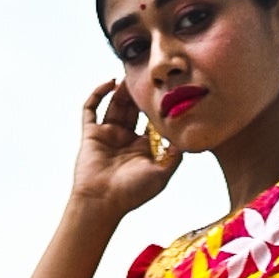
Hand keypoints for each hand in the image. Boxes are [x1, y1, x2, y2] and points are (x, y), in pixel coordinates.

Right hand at [71, 80, 181, 221]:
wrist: (103, 202)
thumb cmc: (132, 193)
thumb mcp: (162, 174)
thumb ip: (174, 156)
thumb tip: (188, 137)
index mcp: (143, 148)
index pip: (151, 120)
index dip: (157, 107)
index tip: (167, 91)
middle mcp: (126, 139)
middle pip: (134, 108)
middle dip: (139, 93)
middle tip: (147, 77)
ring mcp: (107, 135)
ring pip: (115, 104)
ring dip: (122, 90)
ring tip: (130, 75)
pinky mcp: (91, 133)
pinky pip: (91, 108)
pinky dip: (98, 93)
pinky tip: (110, 83)